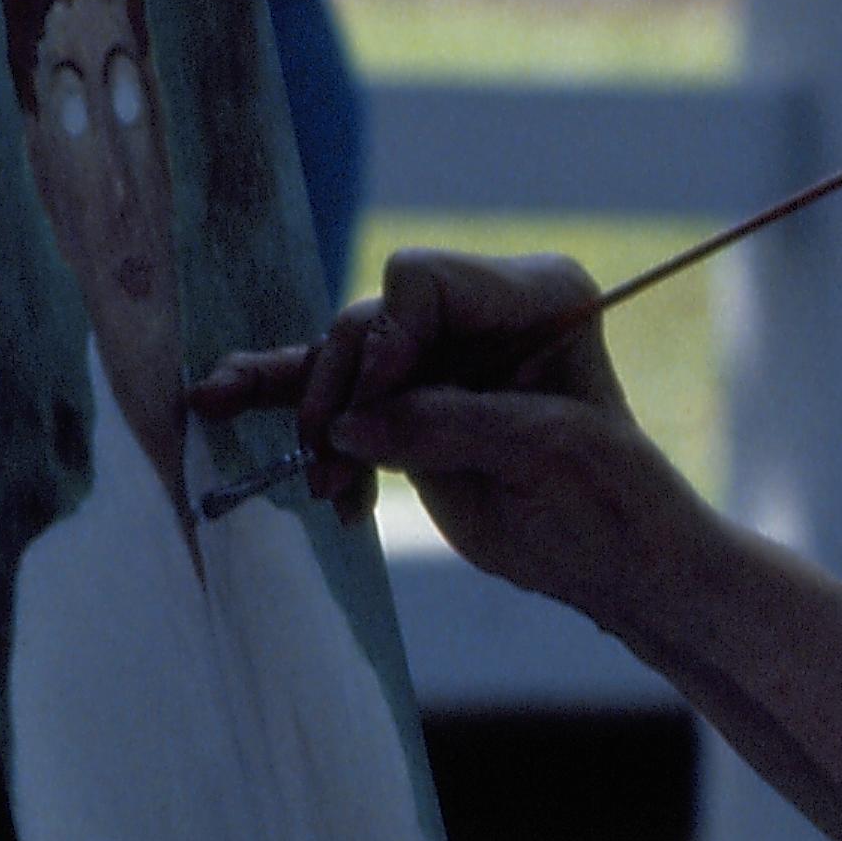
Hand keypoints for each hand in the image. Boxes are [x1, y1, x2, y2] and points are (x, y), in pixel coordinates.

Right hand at [192, 250, 700, 620]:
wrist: (614, 558)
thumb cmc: (608, 497)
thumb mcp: (543, 455)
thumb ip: (448, 427)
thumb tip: (350, 425)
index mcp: (537, 295)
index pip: (425, 282)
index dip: (388, 338)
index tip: (379, 406)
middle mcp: (480, 312)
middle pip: (370, 323)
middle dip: (341, 394)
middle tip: (333, 462)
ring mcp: (437, 356)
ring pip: (339, 358)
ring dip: (314, 420)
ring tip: (322, 486)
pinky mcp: (405, 404)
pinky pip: (329, 392)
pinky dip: (288, 409)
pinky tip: (226, 413)